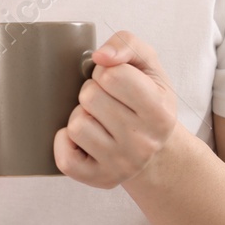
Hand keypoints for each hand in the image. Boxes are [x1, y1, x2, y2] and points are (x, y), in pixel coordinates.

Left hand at [55, 30, 180, 188]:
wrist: (158, 152)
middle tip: (107, 102)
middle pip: (90, 97)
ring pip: (76, 125)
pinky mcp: (100, 180)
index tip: (116, 82)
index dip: (105, 72)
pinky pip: (65, 158)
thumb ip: (128, 44)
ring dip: (81, 116)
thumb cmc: (148, 101)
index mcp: (159, 111)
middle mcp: (143, 142)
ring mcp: (121, 164)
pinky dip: (66, 144)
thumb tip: (100, 56)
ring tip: (99, 121)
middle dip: (92, 92)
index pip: (112, 75)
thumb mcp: (149, 66)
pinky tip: (83, 140)